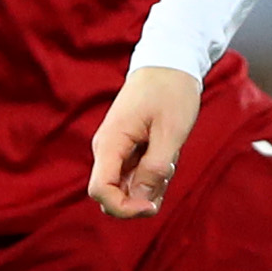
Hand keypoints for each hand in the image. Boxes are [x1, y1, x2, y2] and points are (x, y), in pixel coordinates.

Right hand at [89, 66, 203, 217]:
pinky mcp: (125, 149)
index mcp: (110, 142)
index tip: (153, 206)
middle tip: (168, 172)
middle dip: (141, 197)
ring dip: (152, 184)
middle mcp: (106, 149)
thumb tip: (141, 199)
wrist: (169, 63)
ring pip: (127, 187)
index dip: (125, 207)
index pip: (100, 191)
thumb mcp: (171, 131)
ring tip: (171, 155)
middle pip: (112, 195)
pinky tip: (168, 155)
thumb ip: (155, 167)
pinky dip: (153, 174)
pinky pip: (134, 175)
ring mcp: (115, 150)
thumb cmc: (171, 92)